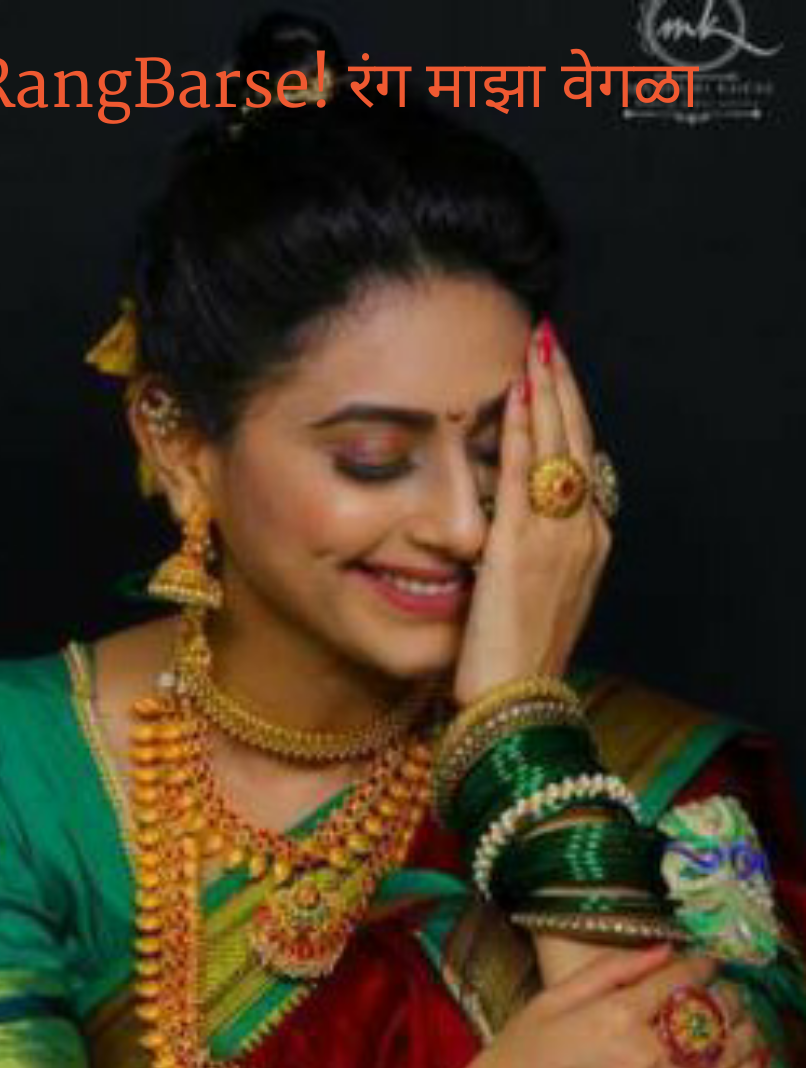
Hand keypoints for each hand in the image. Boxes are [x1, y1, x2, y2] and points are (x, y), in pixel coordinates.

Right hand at [368, 946, 765, 1067]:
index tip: (706, 958)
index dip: (701, 963)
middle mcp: (642, 1055)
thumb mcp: (545, 1004)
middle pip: (710, 1014)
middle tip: (729, 987)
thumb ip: (606, 971)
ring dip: (744, 1031)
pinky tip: (752, 1062)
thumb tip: (661, 949)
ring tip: (746, 1019)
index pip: (679, 978)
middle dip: (727, 994)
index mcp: (612, 1015)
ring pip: (723, 1057)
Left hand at [452, 321, 610, 704]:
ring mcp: (557, 538)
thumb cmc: (516, 661)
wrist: (517, 701)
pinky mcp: (521, 547)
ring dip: (547, 392)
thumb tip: (505, 529)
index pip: (581, 465)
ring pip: (558, 447)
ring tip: (538, 347)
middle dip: (564, 388)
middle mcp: (583, 534)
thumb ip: (529, 557)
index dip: (569, 418)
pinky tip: (514, 393)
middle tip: (550, 341)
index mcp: (588, 546)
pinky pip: (524, 473)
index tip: (555, 379)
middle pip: (578, 444)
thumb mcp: (532, 599)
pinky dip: (522, 428)